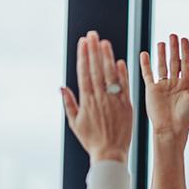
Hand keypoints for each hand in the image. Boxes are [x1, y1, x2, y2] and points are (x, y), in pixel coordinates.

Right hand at [61, 30, 133, 163]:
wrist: (110, 154)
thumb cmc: (91, 140)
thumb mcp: (75, 123)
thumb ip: (69, 103)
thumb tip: (62, 86)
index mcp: (87, 101)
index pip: (84, 73)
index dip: (83, 56)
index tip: (82, 42)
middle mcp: (100, 98)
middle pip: (96, 70)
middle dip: (94, 50)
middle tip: (92, 34)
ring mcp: (114, 101)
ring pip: (111, 75)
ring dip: (107, 57)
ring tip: (104, 42)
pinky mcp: (127, 106)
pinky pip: (124, 87)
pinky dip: (122, 74)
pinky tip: (120, 61)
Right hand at [139, 34, 188, 138]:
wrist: (170, 129)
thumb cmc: (186, 117)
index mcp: (187, 85)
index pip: (186, 64)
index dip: (186, 51)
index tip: (184, 39)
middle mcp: (175, 84)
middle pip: (174, 62)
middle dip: (174, 49)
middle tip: (173, 35)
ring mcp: (163, 86)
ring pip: (162, 66)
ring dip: (161, 54)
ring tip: (161, 42)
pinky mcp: (152, 90)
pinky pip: (148, 74)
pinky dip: (146, 64)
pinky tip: (145, 54)